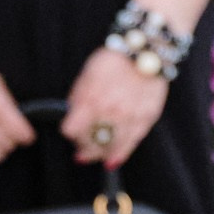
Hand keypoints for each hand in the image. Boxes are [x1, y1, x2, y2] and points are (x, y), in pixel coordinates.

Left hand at [62, 44, 166, 167]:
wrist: (145, 52)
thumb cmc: (113, 61)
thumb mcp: (87, 75)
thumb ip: (78, 98)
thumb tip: (71, 117)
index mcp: (91, 99)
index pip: (71, 130)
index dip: (68, 130)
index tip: (70, 129)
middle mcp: (110, 112)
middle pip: (89, 143)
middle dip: (82, 146)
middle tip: (81, 146)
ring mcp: (129, 118)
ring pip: (109, 148)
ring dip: (98, 155)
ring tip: (94, 156)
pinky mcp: (145, 120)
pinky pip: (130, 144)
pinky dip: (119, 155)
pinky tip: (111, 161)